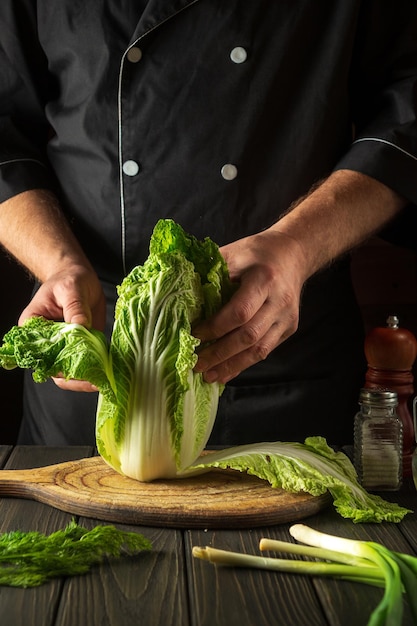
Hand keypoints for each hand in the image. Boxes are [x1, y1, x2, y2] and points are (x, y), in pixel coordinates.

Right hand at [19, 263, 105, 391]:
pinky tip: (108, 372)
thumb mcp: (71, 289)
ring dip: (87, 378)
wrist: (79, 276)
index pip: (41, 355)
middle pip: (55, 370)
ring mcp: (65, 346)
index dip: (56, 366)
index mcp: (34, 328)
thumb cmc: (68, 279)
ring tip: (102, 380)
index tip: (75, 370)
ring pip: (71, 372)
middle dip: (74, 379)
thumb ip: (75, 308)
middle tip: (94, 381)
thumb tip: (81, 327)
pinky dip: (97, 369)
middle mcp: (47, 342)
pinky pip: (87, 363)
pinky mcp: (82, 346)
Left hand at [193, 229, 306, 383]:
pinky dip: (243, 364)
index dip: (215, 328)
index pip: (239, 311)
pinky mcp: (289, 328)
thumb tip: (180, 292)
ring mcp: (287, 317)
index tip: (193, 336)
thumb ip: (210, 271)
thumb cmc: (257, 253)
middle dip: (220, 353)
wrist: (293, 253)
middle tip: (196, 365)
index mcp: (264, 279)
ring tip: (208, 376)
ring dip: (231, 365)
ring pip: (259, 349)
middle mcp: (279, 301)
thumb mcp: (234, 253)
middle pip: (249, 335)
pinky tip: (225, 373)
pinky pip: (265, 351)